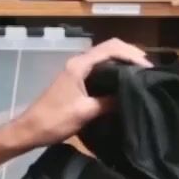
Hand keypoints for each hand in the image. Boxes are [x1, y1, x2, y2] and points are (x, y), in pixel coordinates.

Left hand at [0, 38, 152, 168]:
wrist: (30, 130)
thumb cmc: (54, 120)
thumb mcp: (85, 112)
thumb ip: (109, 102)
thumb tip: (130, 97)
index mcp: (80, 65)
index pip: (111, 48)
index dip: (132, 54)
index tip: (148, 67)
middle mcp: (78, 63)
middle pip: (109, 49)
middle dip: (130, 55)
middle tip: (149, 70)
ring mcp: (76, 71)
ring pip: (105, 59)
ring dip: (123, 63)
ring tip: (141, 75)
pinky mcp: (76, 81)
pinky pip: (100, 69)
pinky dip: (114, 72)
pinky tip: (124, 83)